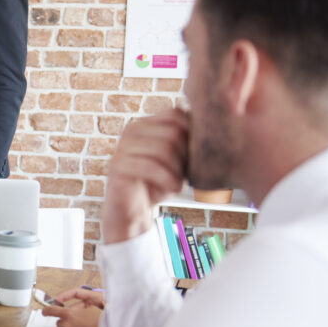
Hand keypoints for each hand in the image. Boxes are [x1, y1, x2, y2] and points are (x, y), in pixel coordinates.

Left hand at [40, 288, 104, 326]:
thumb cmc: (101, 319)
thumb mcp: (90, 306)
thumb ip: (77, 306)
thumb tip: (71, 308)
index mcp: (69, 314)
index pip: (51, 310)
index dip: (46, 310)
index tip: (44, 311)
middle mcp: (67, 325)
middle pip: (59, 322)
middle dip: (65, 320)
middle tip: (76, 318)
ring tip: (85, 326)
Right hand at [103, 108, 188, 243]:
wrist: (133, 211)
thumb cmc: (158, 185)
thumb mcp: (177, 160)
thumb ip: (185, 141)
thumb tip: (209, 126)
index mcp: (145, 124)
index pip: (175, 114)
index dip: (191, 135)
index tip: (193, 157)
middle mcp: (131, 131)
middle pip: (173, 132)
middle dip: (186, 156)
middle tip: (185, 175)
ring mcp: (122, 147)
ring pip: (164, 148)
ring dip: (178, 171)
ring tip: (178, 184)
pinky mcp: (118, 166)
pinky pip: (151, 166)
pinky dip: (168, 179)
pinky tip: (174, 189)